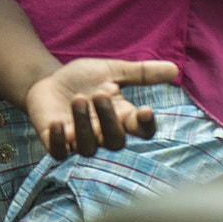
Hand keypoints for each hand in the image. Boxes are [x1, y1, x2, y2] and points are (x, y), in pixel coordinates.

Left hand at [23, 58, 178, 159]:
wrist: (48, 81)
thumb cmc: (83, 79)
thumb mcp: (112, 71)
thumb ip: (141, 73)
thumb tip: (174, 69)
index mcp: (121, 118)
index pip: (141, 131)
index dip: (145, 126)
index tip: (145, 110)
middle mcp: (102, 134)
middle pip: (115, 141)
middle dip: (109, 119)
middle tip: (99, 94)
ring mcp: (79, 141)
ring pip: (89, 147)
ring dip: (85, 125)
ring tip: (78, 99)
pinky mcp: (55, 143)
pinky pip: (60, 152)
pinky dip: (59, 140)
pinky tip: (58, 124)